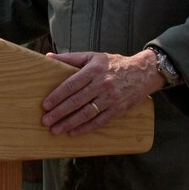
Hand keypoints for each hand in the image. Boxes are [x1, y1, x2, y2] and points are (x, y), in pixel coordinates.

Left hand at [41, 50, 163, 135]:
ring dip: (70, 123)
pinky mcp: (118, 109)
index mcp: (94, 70)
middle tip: (45, 121)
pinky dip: (85, 128)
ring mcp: (111, 98)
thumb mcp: (93, 56)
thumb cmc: (113, 64)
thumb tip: (48, 57)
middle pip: (77, 101)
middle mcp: (102, 84)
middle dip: (59, 112)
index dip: (57, 96)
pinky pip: (99, 121)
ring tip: (56, 130)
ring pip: (87, 113)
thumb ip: (70, 58)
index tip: (45, 105)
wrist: (143, 72)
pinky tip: (73, 132)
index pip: (71, 84)